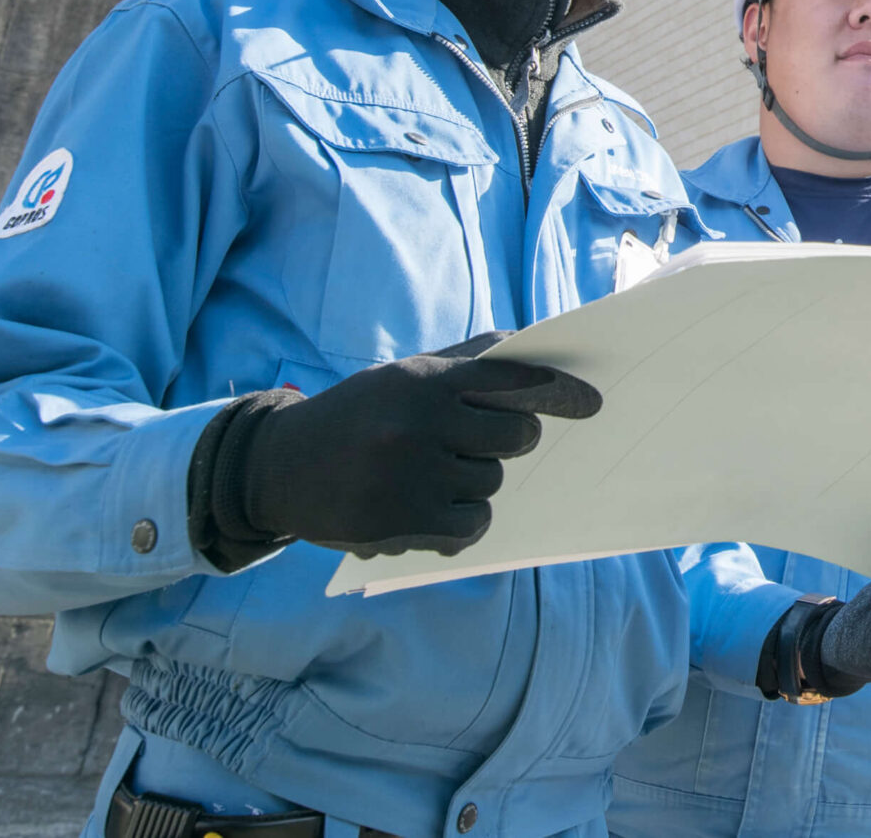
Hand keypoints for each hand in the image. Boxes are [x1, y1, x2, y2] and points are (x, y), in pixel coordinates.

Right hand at [208, 343, 599, 558]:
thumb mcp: (404, 374)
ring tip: (435, 474)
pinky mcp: (400, 524)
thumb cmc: (359, 413)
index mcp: (423, 379)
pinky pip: (471, 525)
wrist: (280, 468)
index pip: (512, 380)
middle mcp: (418, 424)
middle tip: (482, 442)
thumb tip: (533, 345)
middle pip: (516, 436)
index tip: (590, 403)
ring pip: (492, 483)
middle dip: (512, 440)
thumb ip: (468, 359)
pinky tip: (432, 509)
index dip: (559, 391)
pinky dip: (463, 521)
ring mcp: (409, 477)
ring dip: (477, 482)